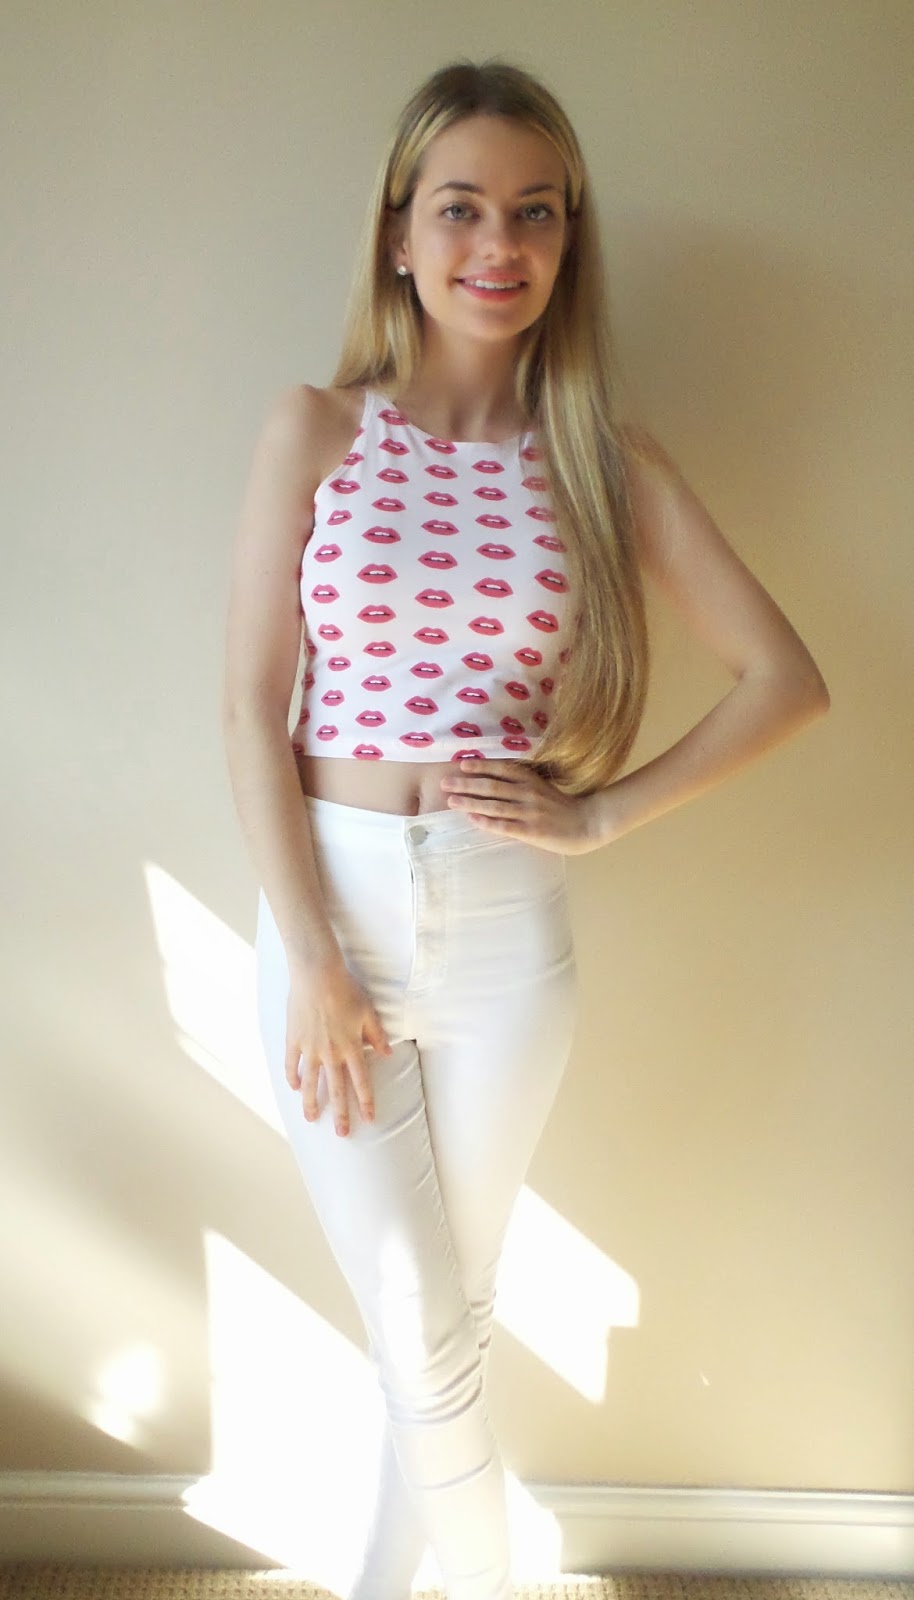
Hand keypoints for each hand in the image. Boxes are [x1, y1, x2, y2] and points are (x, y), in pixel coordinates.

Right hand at [284, 951, 391, 1136]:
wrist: (316, 974)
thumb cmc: (346, 989)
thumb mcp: (368, 1011)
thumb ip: (377, 1035)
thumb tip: (388, 1054)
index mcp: (351, 1047)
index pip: (361, 1082)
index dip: (365, 1102)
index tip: (369, 1119)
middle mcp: (331, 1053)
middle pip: (336, 1089)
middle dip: (341, 1114)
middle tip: (342, 1134)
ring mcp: (310, 1048)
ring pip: (311, 1083)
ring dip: (311, 1103)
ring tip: (311, 1119)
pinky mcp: (294, 1040)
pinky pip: (292, 1064)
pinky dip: (293, 1077)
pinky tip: (295, 1087)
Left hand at [439, 758, 599, 854]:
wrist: (587, 823)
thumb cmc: (562, 806)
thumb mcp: (543, 786)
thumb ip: (522, 782)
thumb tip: (492, 778)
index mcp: (531, 779)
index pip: (502, 769)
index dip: (481, 766)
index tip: (461, 764)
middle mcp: (528, 793)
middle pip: (492, 786)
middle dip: (466, 784)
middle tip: (445, 783)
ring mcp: (529, 812)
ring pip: (494, 806)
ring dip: (470, 803)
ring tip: (451, 801)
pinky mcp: (531, 831)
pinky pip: (505, 826)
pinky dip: (487, 822)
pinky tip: (472, 820)